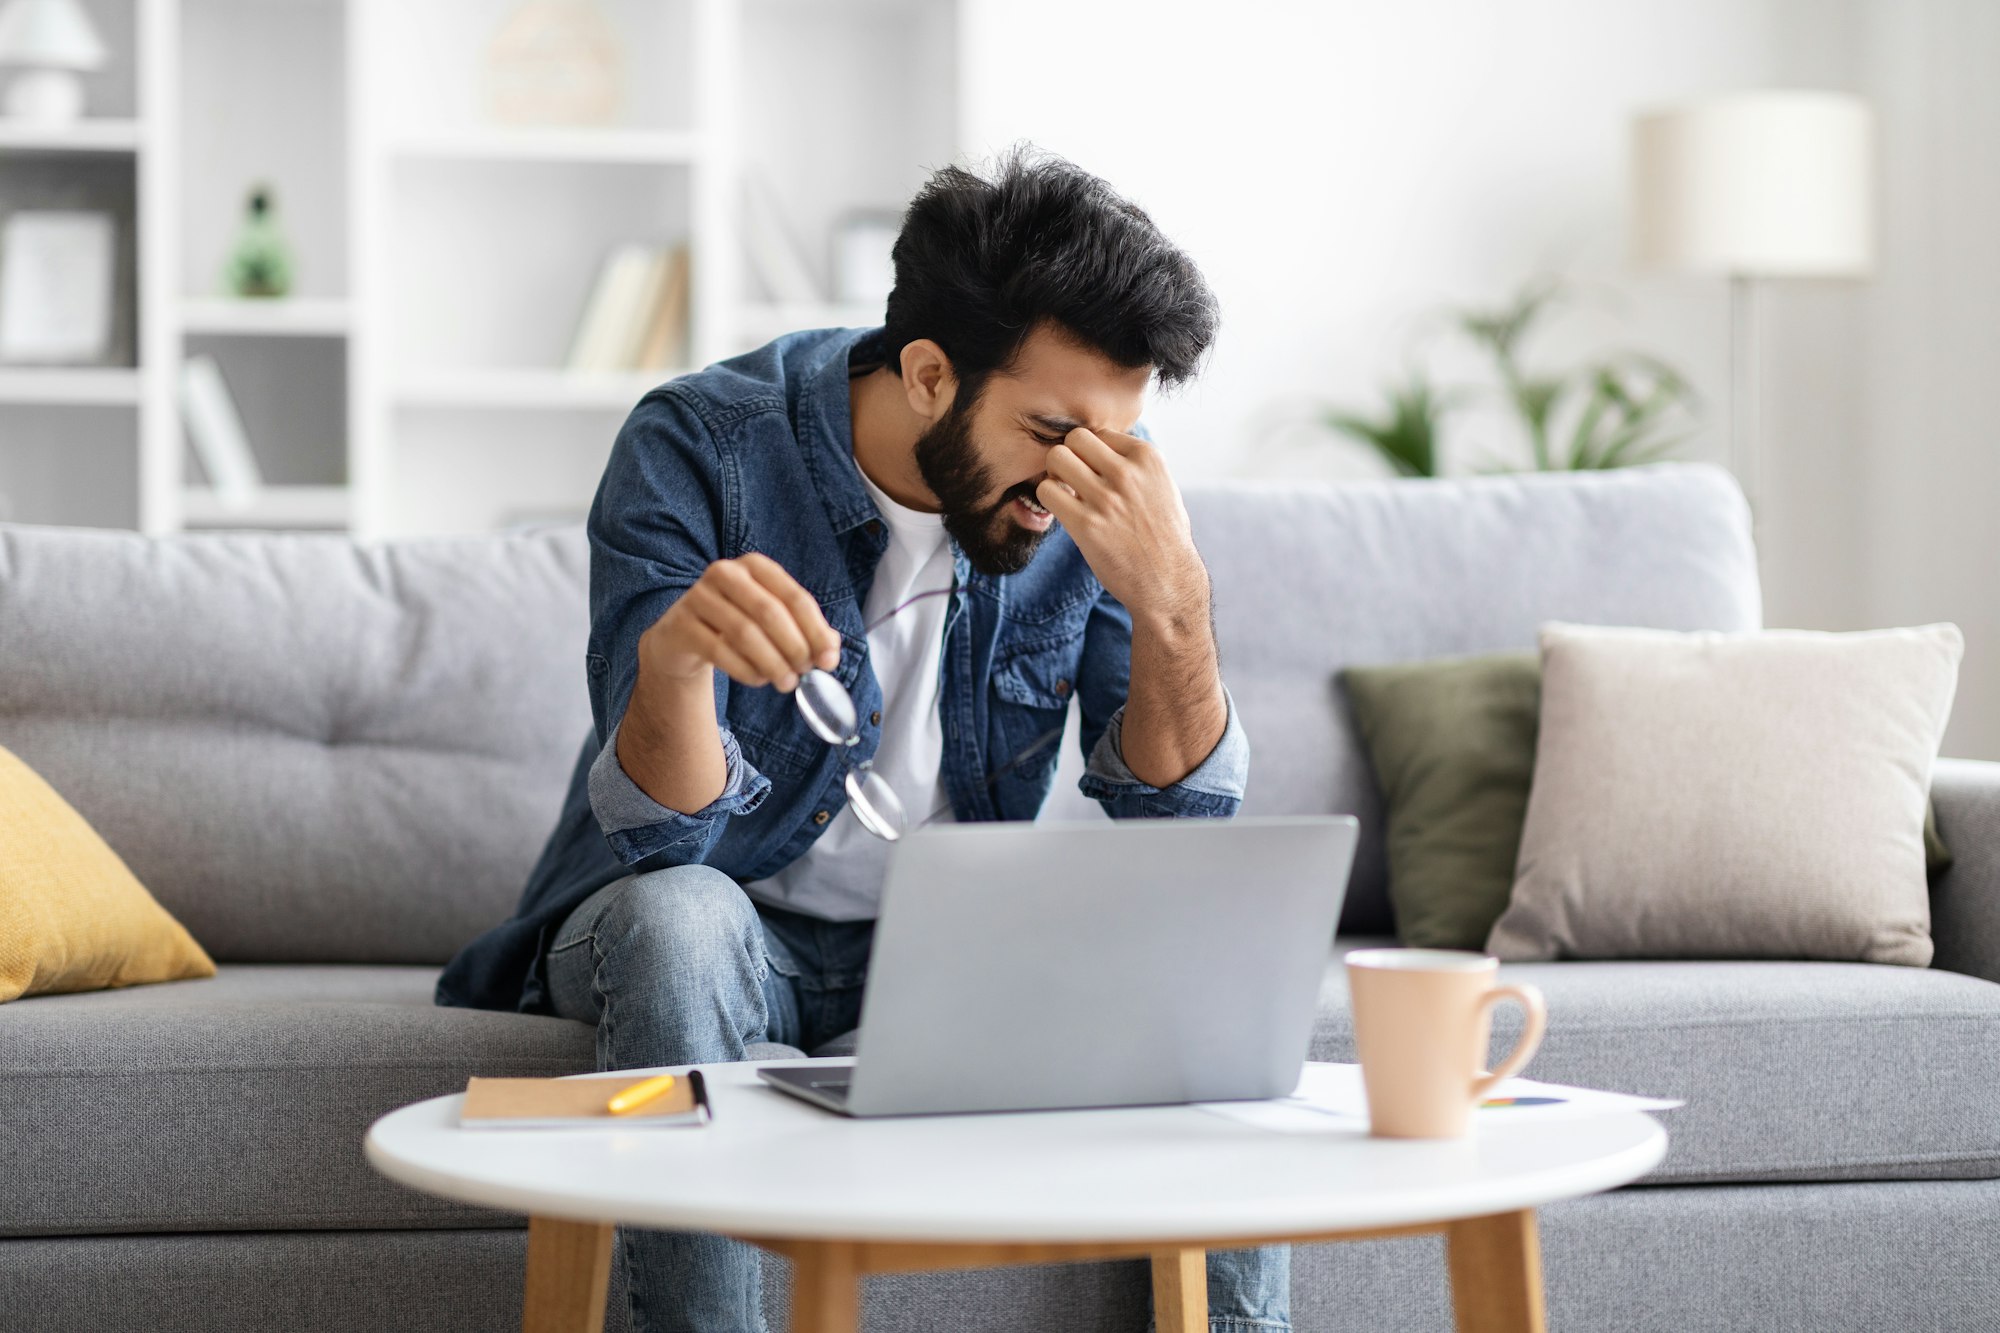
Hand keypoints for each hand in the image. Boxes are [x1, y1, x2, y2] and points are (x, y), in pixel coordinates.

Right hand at [640, 554, 840, 691]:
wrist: (683, 637)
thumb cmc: (738, 625)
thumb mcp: (773, 621)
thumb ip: (806, 632)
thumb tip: (831, 653)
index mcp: (755, 566)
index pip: (795, 597)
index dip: (816, 631)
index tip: (828, 660)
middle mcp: (725, 573)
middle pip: (770, 613)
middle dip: (794, 647)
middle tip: (805, 673)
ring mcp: (699, 597)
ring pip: (745, 633)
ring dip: (772, 664)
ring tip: (786, 683)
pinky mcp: (682, 625)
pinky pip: (720, 651)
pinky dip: (746, 670)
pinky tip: (759, 680)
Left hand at [1035, 428, 1208, 624]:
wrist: (1169, 581)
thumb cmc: (1164, 536)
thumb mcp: (1163, 487)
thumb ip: (1136, 464)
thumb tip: (1102, 447)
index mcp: (1148, 458)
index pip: (1100, 433)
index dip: (1091, 453)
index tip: (1095, 473)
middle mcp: (1127, 473)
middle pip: (1075, 438)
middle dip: (1070, 456)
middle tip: (1071, 478)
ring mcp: (1106, 498)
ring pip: (1056, 458)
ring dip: (1055, 474)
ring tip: (1066, 493)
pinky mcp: (1086, 524)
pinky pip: (1048, 491)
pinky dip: (1049, 498)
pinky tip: (1063, 512)